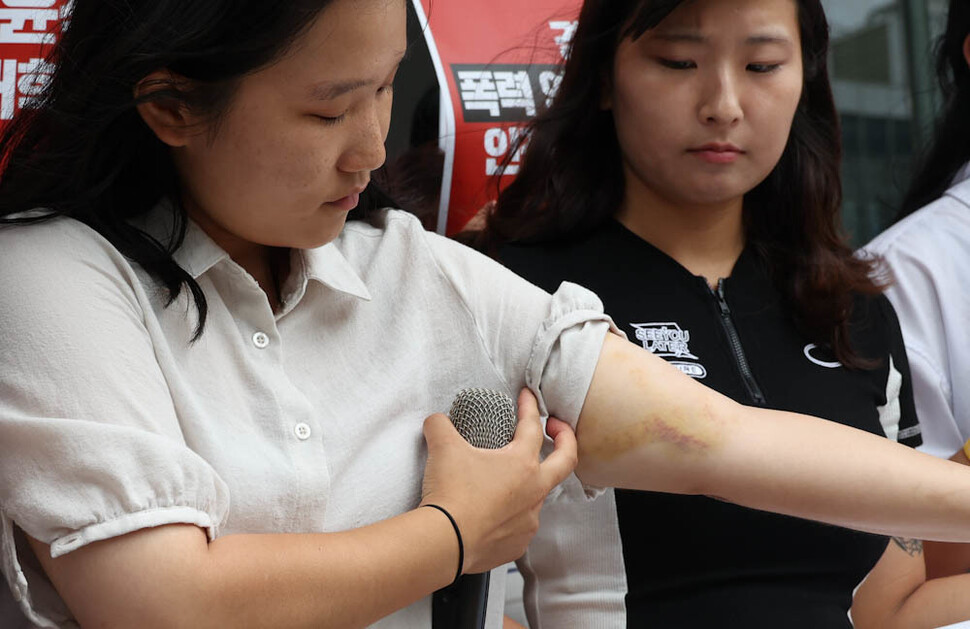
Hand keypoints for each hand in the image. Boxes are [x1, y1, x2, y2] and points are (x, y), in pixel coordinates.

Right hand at [420, 388, 576, 573]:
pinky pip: (520, 525)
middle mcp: (534, 491)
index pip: (532, 426)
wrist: (444, 542)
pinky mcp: (517, 544)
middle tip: (555, 428)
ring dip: (529, 483)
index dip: (530, 407)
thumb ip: (441, 425)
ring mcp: (528, 520)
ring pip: (538, 496)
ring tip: (507, 479)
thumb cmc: (450, 494)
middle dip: (565, 439)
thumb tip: (437, 421)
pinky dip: (511, 515)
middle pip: (566, 460)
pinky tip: (493, 513)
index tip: (527, 396)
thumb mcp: (443, 448)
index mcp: (522, 463)